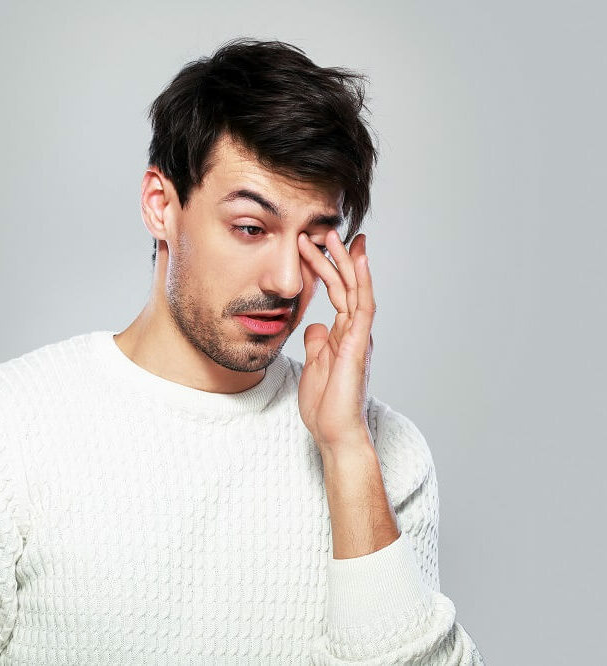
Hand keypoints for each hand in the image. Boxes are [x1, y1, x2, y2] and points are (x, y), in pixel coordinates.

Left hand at [296, 228, 374, 458]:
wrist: (334, 432)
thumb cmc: (326, 405)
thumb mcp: (313, 365)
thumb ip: (316, 343)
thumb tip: (314, 324)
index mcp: (342, 335)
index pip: (337, 293)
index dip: (328, 268)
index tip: (320, 245)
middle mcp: (353, 331)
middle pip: (345, 286)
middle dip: (335, 257)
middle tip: (324, 230)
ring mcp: (358, 336)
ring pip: (355, 290)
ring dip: (345, 262)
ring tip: (334, 236)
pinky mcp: (359, 344)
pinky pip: (363, 307)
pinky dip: (361, 282)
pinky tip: (358, 261)